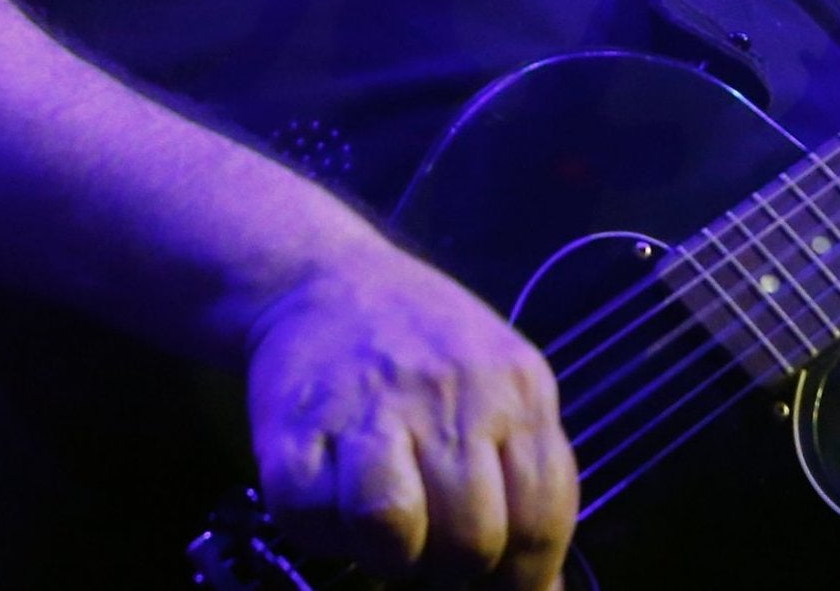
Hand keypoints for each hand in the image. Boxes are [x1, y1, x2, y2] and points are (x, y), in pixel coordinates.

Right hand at [245, 244, 577, 587]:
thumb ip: (531, 476)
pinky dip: (327, 535)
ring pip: (394, 531)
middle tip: (442, 552)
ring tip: (393, 535)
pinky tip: (338, 505)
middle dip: (461, 570)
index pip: (542, 517)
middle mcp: (448, 396)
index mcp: (514, 387)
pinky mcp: (294, 433)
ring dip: (396, 558)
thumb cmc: (427, 343)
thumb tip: (545, 587)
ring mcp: (368, 410)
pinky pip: (315, 520)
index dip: (528, 578)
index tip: (507, 585)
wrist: (327, 280)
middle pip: (472, 538)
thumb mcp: (503, 384)